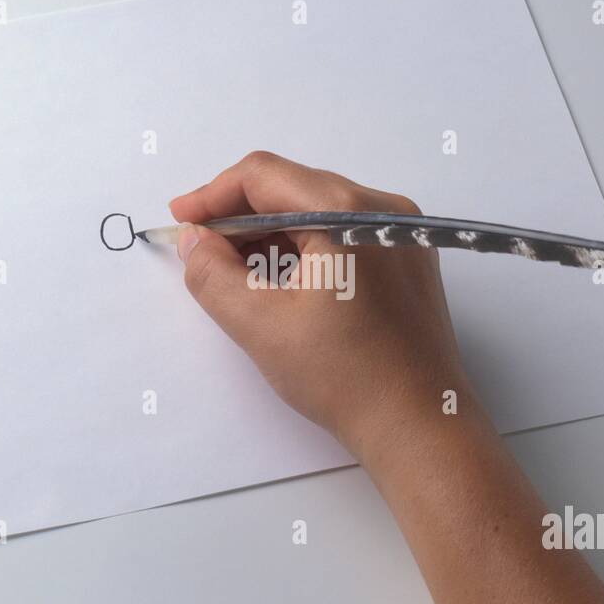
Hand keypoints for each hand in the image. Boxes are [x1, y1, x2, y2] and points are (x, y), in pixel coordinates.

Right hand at [169, 151, 478, 461]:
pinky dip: (307, 249)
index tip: (182, 221)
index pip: (264, 176)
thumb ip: (213, 275)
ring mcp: (402, 234)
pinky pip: (347, 234)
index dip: (214, 195)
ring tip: (236, 272)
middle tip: (202, 252)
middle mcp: (384, 209)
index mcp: (348, 213)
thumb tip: (194, 240)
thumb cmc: (345, 378)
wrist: (420, 426)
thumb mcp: (261, 326)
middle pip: (293, 189)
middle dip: (241, 217)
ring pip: (319, 212)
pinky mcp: (409, 259)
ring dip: (272, 235)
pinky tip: (282, 282)